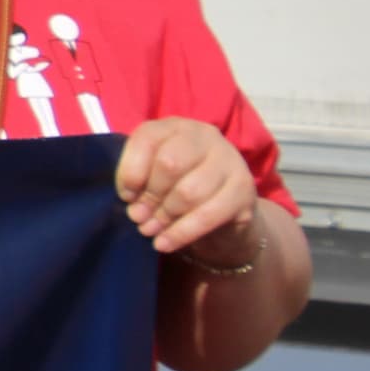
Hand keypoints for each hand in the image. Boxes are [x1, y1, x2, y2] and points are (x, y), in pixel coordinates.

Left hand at [120, 118, 257, 259]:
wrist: (223, 211)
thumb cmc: (175, 187)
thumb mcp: (152, 176)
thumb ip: (139, 183)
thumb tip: (134, 207)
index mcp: (175, 127)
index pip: (147, 139)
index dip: (130, 171)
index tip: (126, 196)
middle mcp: (205, 136)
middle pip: (170, 164)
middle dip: (150, 196)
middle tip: (138, 218)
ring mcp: (229, 161)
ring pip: (189, 192)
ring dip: (165, 216)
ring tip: (150, 230)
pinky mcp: (244, 190)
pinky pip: (208, 214)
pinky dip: (181, 233)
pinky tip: (165, 244)